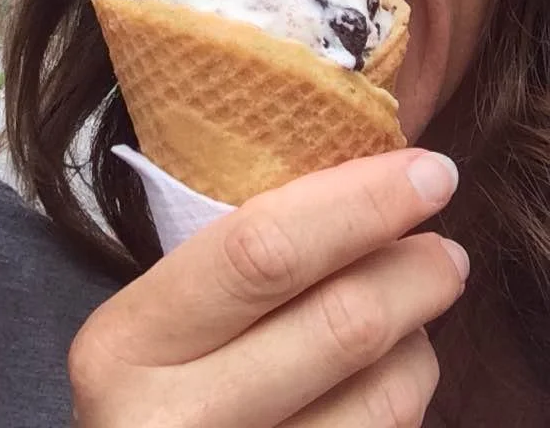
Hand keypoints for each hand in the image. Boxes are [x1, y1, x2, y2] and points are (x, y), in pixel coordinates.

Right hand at [70, 149, 466, 427]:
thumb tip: (364, 191)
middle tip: (447, 248)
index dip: (359, 203)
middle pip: (339, 325)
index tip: (424, 171)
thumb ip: (230, 270)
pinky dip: (401, 399)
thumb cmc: (146, 388)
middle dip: (413, 272)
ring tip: (413, 316)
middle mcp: (171, 422)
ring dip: (418, 344)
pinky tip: (391, 374)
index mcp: (126, 343)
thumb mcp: (151, 323)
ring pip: (382, 400)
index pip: (261, 250)